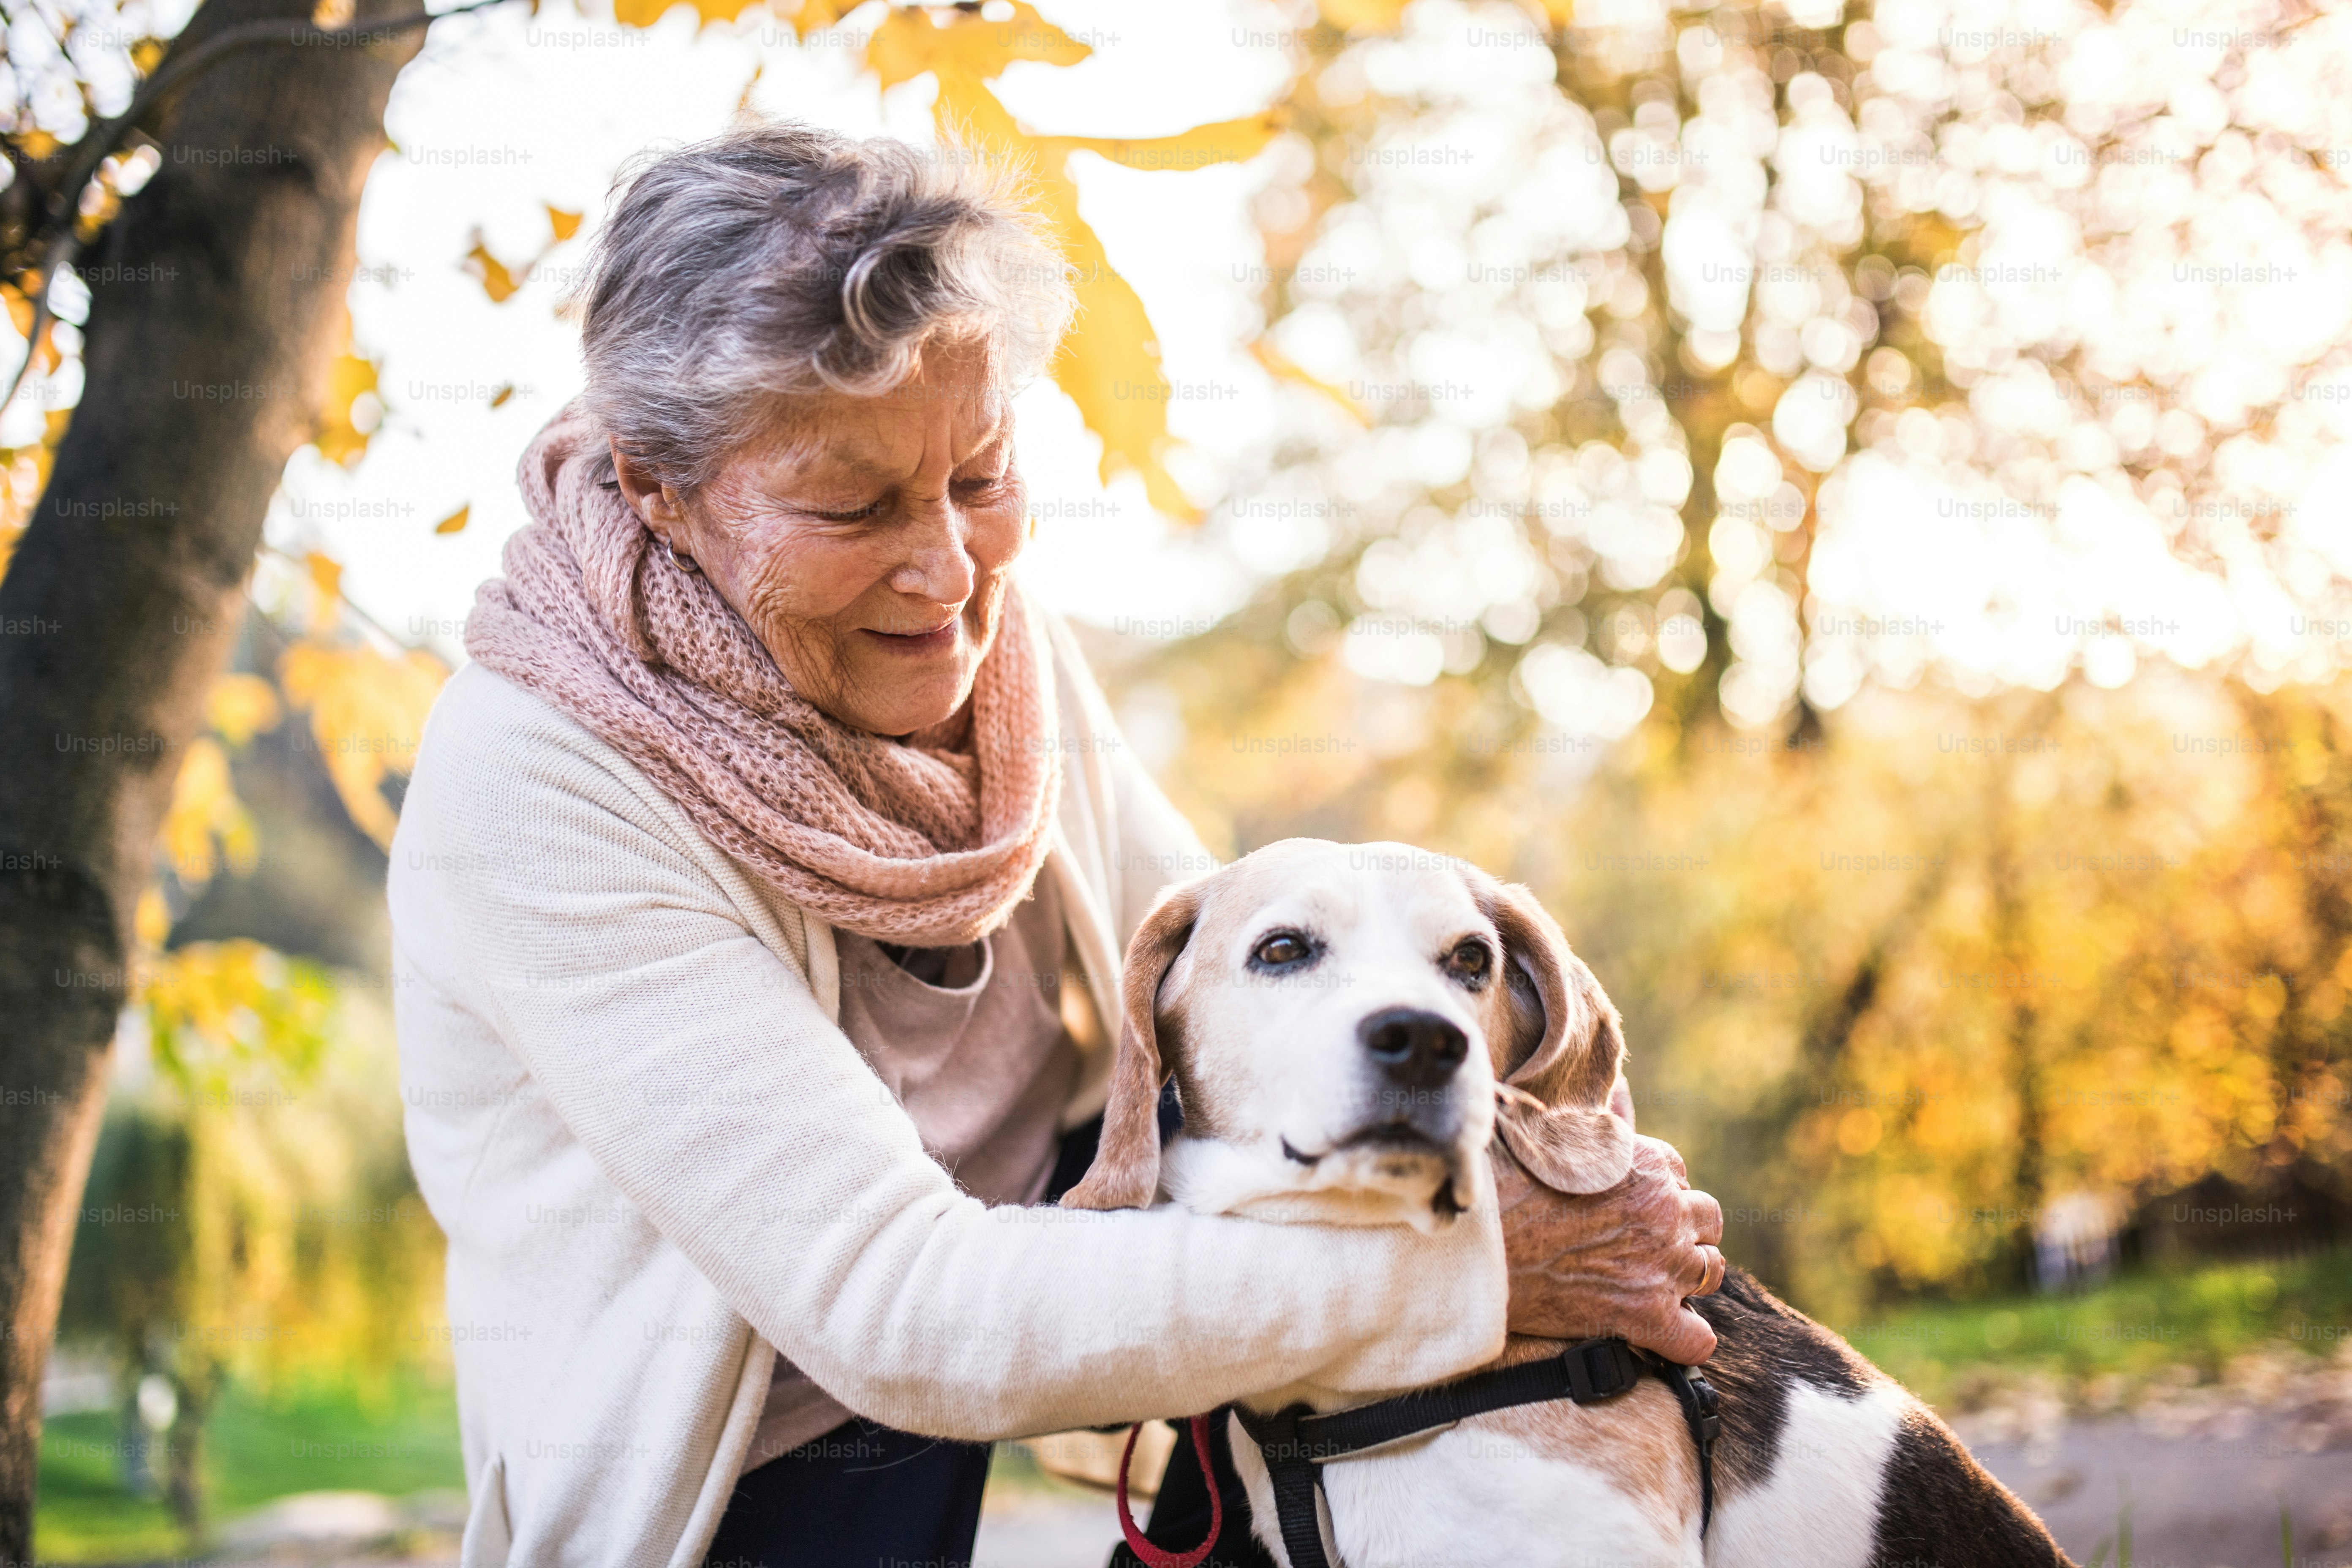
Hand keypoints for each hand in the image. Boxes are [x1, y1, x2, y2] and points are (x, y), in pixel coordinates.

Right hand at [1495, 1134, 1725, 1363]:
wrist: (1475, 1244)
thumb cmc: (1501, 1182)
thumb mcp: (1548, 1128)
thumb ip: (1594, 1117)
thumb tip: (1620, 1093)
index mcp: (1647, 1162)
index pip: (1679, 1173)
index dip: (1655, 1190)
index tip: (1625, 1204)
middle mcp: (1666, 1211)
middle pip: (1706, 1220)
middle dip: (1680, 1230)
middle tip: (1639, 1245)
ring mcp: (1661, 1265)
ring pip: (1711, 1272)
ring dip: (1687, 1277)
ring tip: (1651, 1282)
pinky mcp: (1646, 1317)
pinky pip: (1697, 1339)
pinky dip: (1684, 1339)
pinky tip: (1658, 1333)